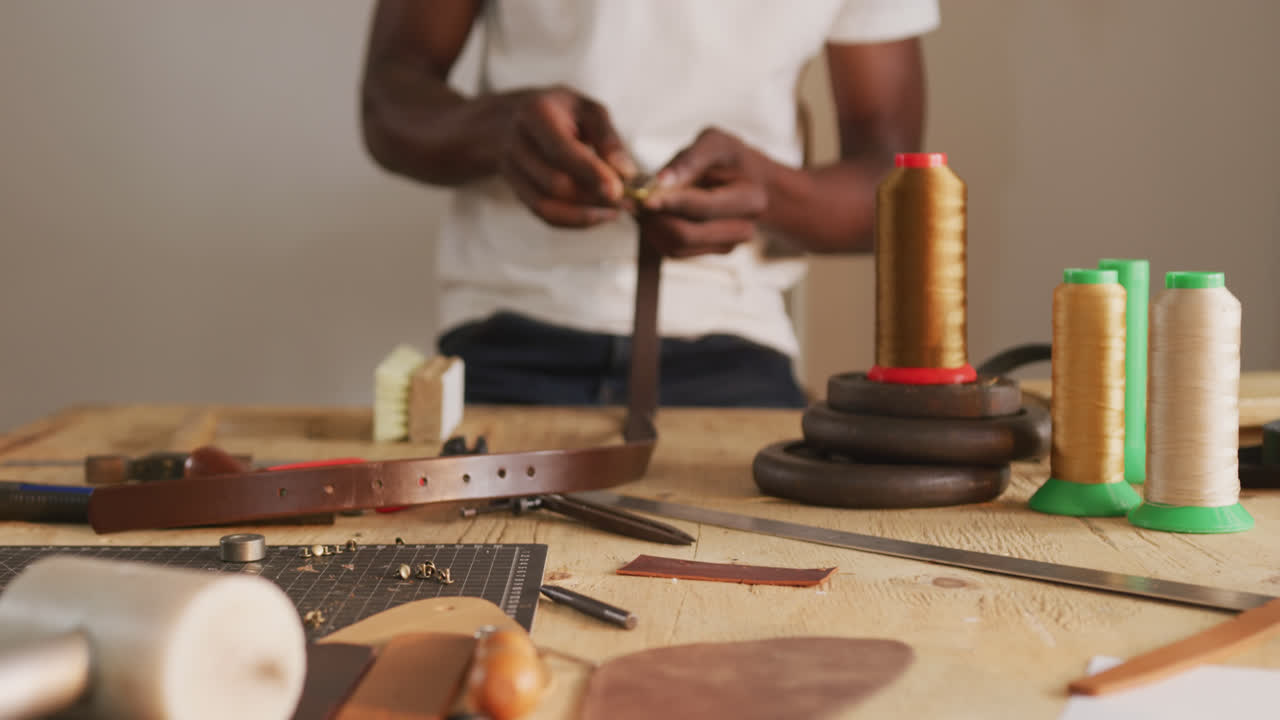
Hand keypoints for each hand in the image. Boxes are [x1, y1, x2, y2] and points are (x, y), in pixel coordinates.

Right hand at [500, 86, 636, 227]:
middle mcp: (517, 143)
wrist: (510, 117)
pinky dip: (575, 220)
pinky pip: (544, 215)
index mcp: (536, 114)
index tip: (618, 190)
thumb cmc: (559, 110)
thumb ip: (607, 138)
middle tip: (629, 200)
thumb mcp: (587, 108)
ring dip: (586, 213)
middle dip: (594, 196)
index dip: (591, 173)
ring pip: (547, 205)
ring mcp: (511, 170)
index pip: (561, 151)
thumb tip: (625, 173)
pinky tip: (598, 214)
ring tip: (616, 210)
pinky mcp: (516, 191)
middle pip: (554, 183)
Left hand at [638, 128, 769, 257]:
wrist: (748, 180)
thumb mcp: (716, 143)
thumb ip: (690, 159)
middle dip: (654, 218)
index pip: (703, 208)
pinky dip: (656, 233)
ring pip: (676, 247)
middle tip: (632, 200)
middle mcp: (742, 230)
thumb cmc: (730, 158)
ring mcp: (726, 246)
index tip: (643, 197)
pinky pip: (674, 251)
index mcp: (750, 199)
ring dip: (651, 227)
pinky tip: (652, 213)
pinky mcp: (709, 252)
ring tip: (641, 202)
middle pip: (686, 235)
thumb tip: (661, 182)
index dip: (670, 203)